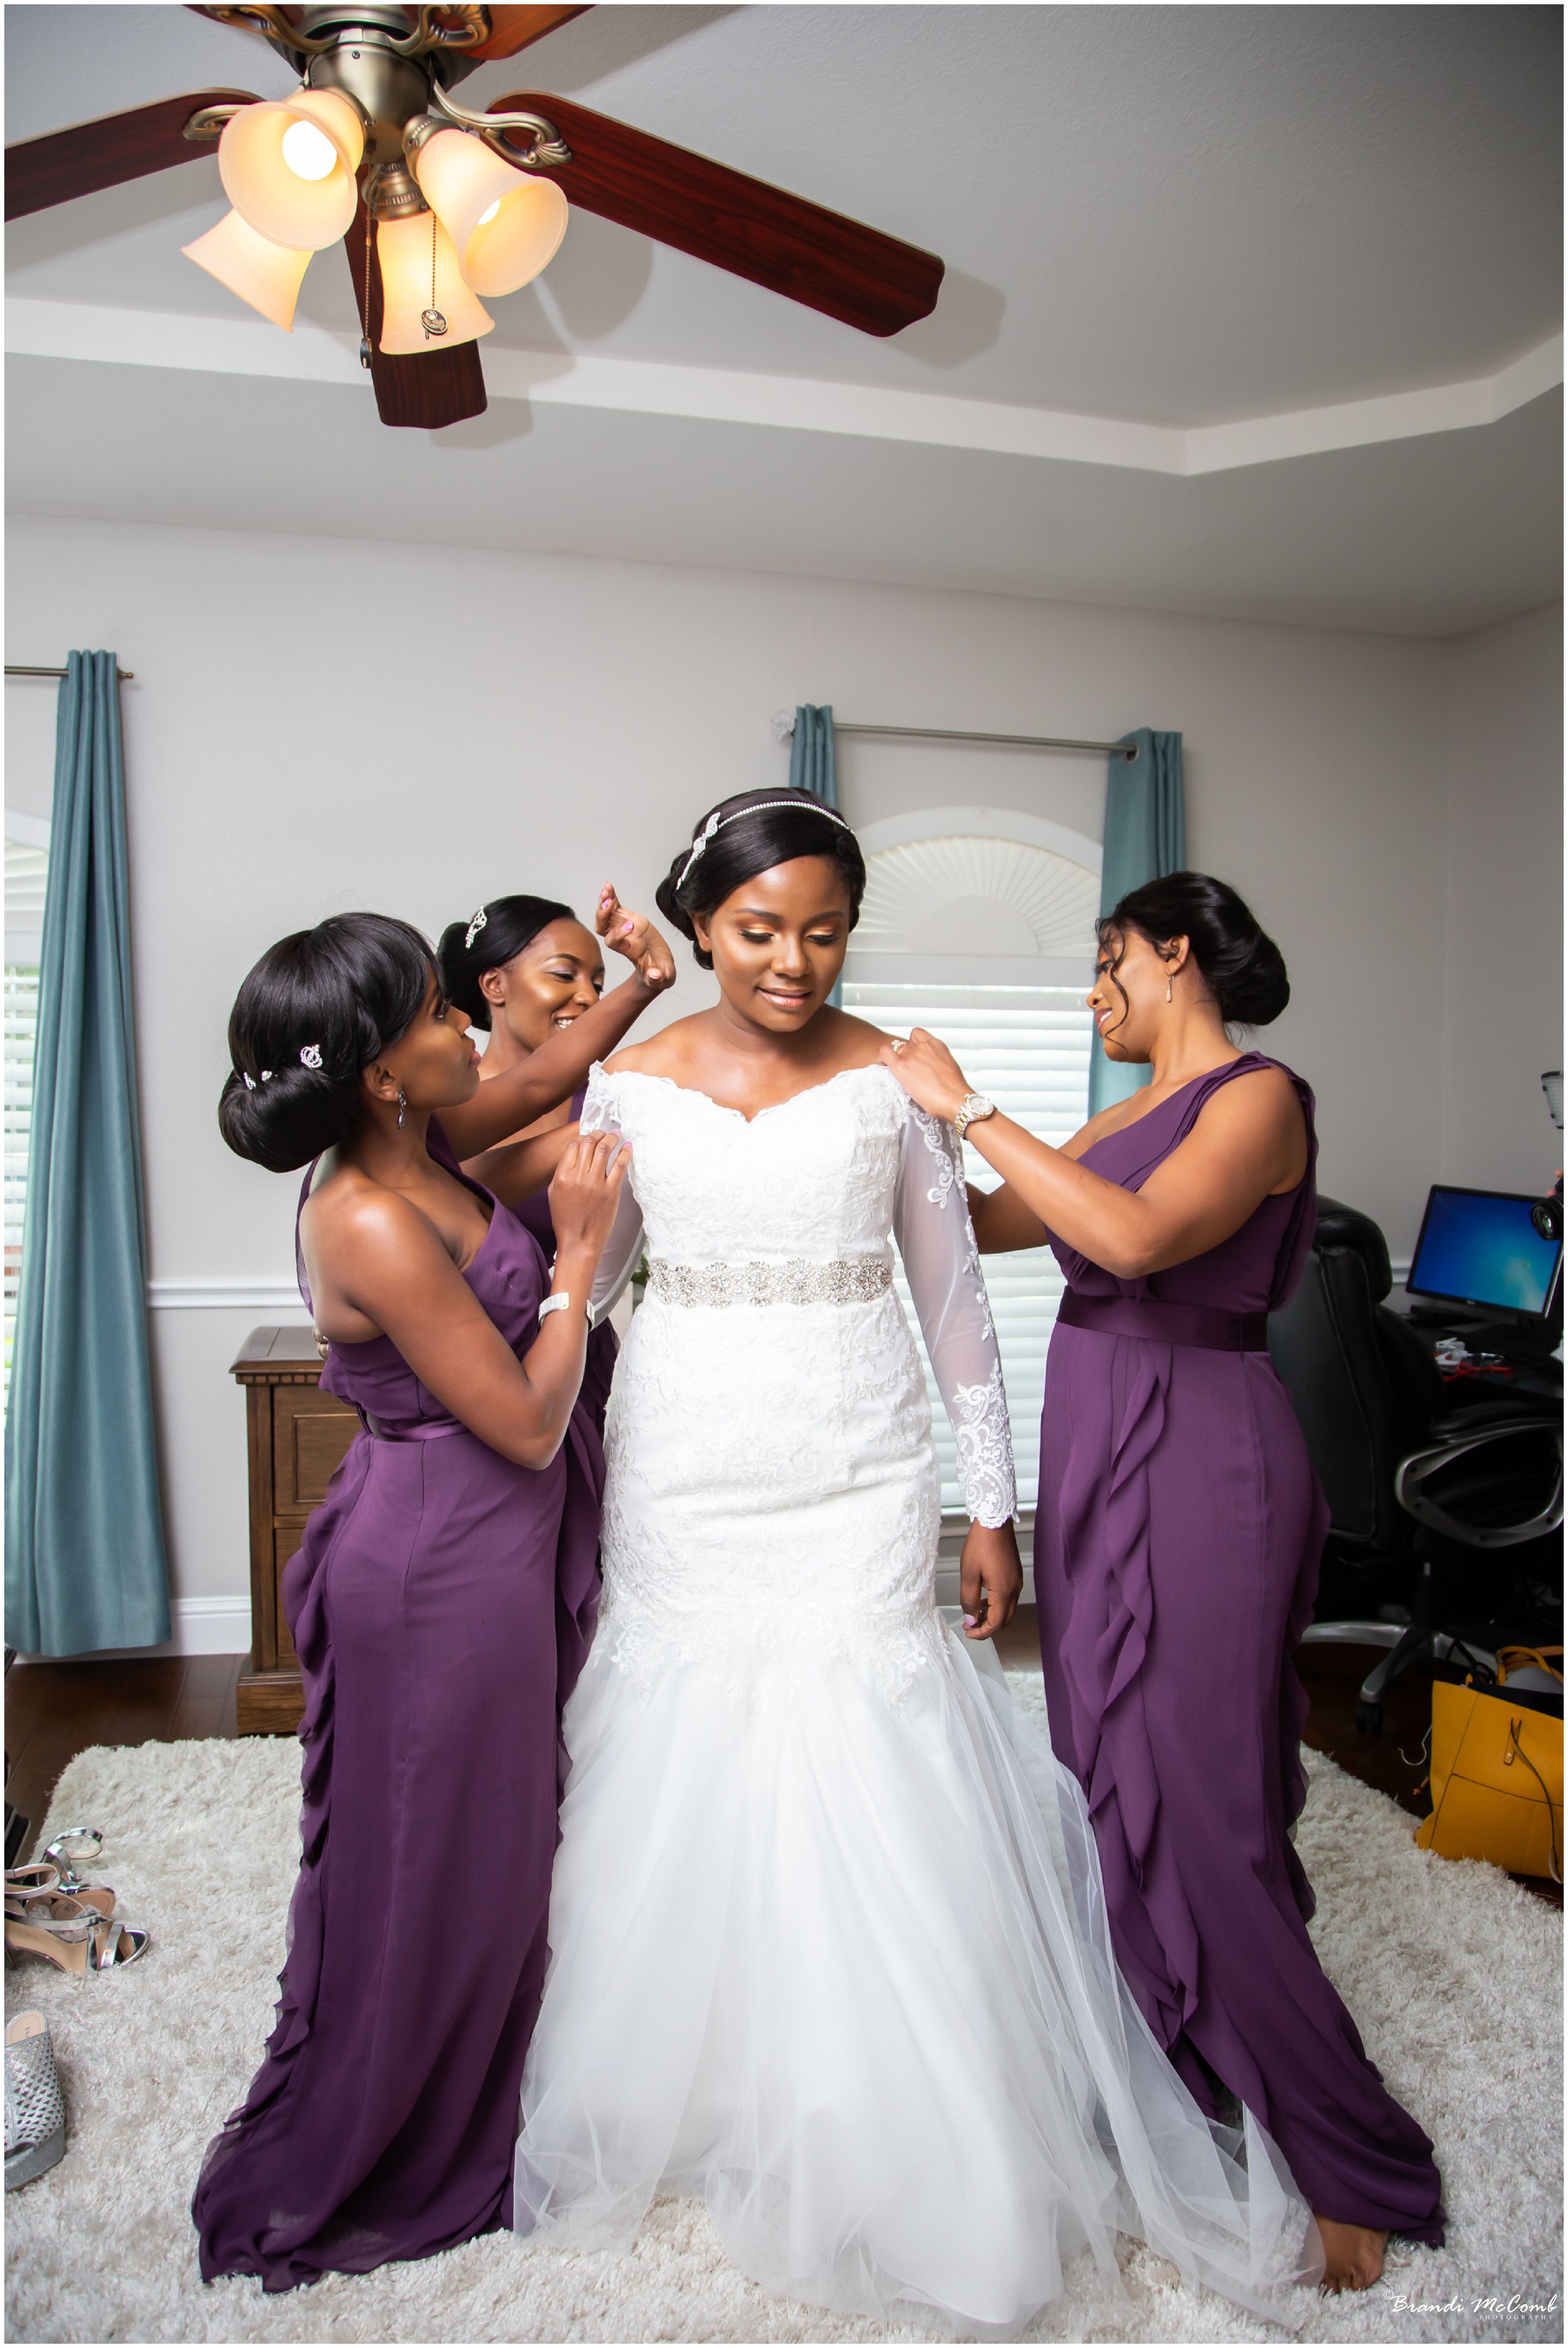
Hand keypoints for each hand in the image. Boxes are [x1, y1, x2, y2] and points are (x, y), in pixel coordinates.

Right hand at [546, 1129, 629, 1259]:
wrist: (579, 1242)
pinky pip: (620, 1165)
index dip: (582, 1137)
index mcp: (562, 1176)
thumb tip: (573, 1154)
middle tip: (604, 1133)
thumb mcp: (554, 1194)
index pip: (573, 1146)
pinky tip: (627, 1146)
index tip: (589, 1137)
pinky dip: (625, 1152)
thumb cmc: (565, 1220)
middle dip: (597, 1134)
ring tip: (616, 1134)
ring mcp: (595, 1184)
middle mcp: (578, 1177)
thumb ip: (561, 1173)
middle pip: (588, 1143)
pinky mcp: (611, 1192)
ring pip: (604, 1149)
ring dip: (611, 1137)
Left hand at [597, 885, 675, 993]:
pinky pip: (616, 907)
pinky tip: (609, 886)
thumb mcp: (661, 978)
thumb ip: (657, 978)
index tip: (631, 927)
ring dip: (604, 902)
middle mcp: (621, 938)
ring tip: (606, 890)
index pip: (613, 941)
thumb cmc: (658, 975)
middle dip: (602, 915)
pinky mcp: (629, 919)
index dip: (617, 933)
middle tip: (608, 903)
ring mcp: (623, 927)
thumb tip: (655, 976)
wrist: (658, 968)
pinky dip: (612, 897)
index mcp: (627, 950)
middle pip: (602, 927)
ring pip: (607, 914)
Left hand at [877, 1027, 969, 1123]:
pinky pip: (884, 1053)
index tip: (912, 1053)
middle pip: (906, 1044)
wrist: (955, 1099)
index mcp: (936, 1044)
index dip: (912, 1044)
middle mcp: (923, 1046)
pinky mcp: (902, 1066)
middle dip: (905, 1056)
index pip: (917, 1034)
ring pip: (895, 1050)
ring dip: (895, 1059)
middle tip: (907, 1070)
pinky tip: (882, 1064)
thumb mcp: (948, 1067)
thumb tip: (931, 1068)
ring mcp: (912, 1055)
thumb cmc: (954, 1089)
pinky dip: (880, 1057)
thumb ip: (937, 1061)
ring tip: (897, 1072)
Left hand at [960, 1520, 1021, 1639]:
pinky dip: (996, 1604)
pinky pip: (1008, 1597)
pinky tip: (984, 1600)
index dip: (981, 1633)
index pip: (996, 1624)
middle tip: (970, 1626)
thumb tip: (971, 1620)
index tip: (968, 1633)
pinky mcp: (1015, 1575)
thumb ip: (969, 1600)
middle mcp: (1014, 1589)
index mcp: (1004, 1591)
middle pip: (1004, 1620)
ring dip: (991, 1616)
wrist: (995, 1522)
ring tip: (974, 1614)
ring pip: (1007, 1609)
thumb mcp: (969, 1574)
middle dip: (987, 1627)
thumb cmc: (981, 1544)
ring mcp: (1016, 1582)